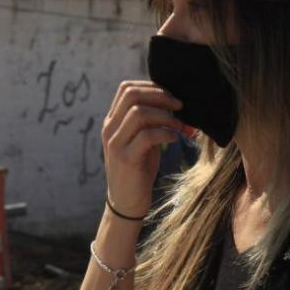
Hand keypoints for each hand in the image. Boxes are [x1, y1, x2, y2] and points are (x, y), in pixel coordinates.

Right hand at [101, 80, 183, 217]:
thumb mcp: (142, 140)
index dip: (152, 87)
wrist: (126, 202)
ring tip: (179, 126)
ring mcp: (115, 144)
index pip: (126, 89)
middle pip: (132, 95)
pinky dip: (166, 133)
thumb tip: (176, 103)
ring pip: (139, 113)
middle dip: (160, 96)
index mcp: (112, 121)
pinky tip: (175, 139)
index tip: (172, 96)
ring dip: (165, 116)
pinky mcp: (126, 159)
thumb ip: (150, 121)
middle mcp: (109, 129)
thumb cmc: (139, 168)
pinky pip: (147, 136)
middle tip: (179, 106)